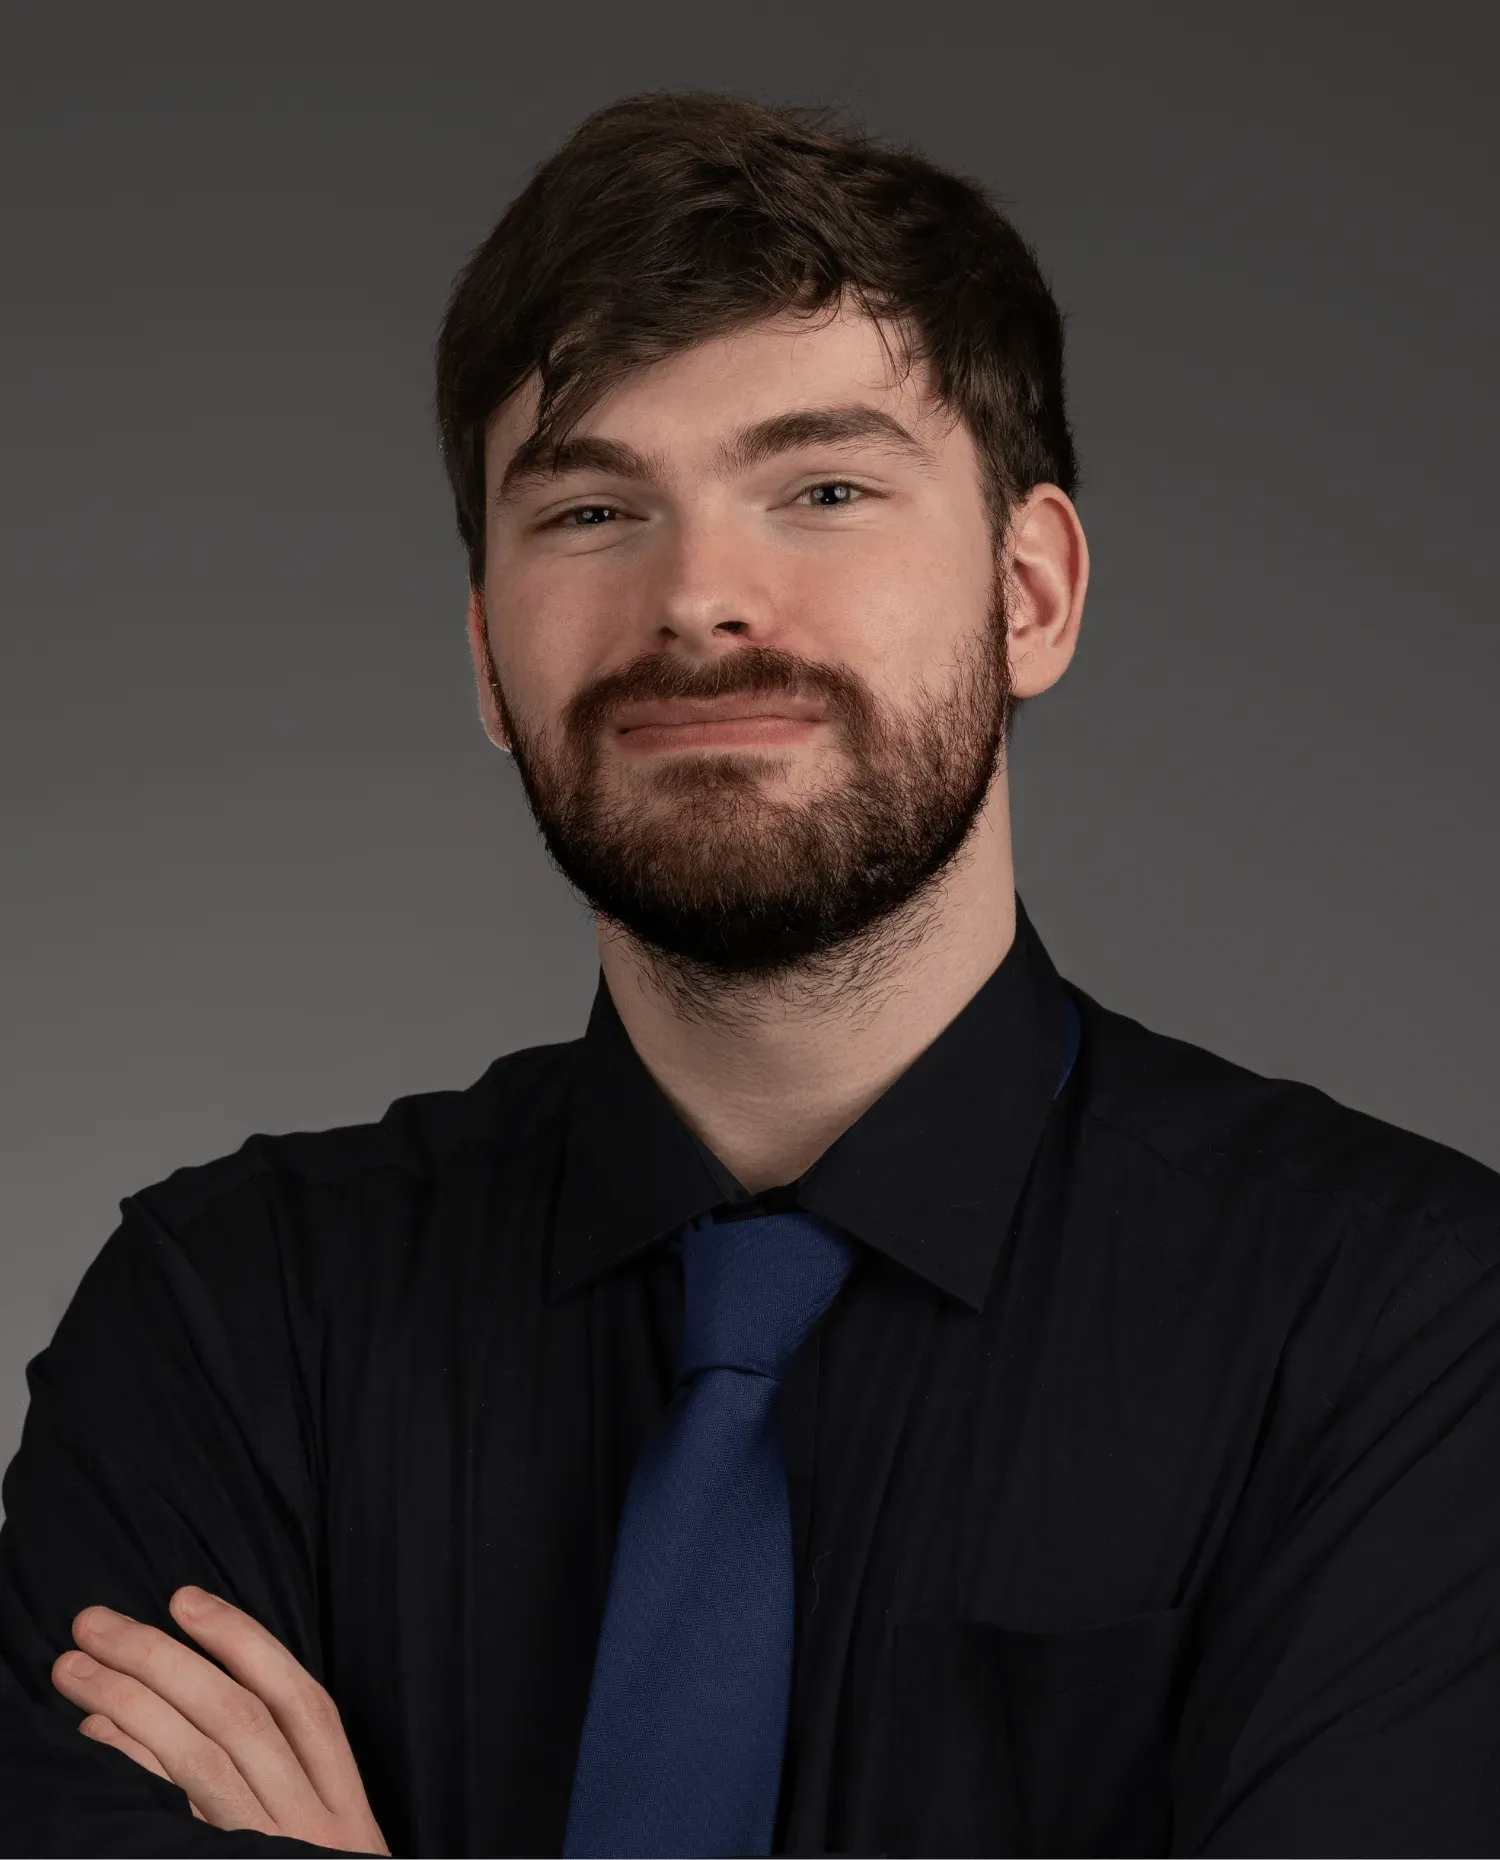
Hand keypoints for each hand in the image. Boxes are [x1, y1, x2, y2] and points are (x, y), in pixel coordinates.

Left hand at [50, 1586, 388, 1853]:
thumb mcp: (319, 1854)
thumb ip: (276, 1789)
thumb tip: (178, 1712)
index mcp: (346, 1811)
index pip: (302, 1704)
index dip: (245, 1643)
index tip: (185, 1598)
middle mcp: (317, 1831)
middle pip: (238, 1720)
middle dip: (164, 1659)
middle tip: (94, 1621)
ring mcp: (274, 1859)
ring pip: (202, 1760)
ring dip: (131, 1701)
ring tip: (75, 1664)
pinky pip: (174, 1816)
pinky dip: (132, 1766)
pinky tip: (93, 1735)